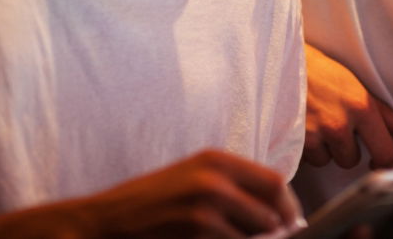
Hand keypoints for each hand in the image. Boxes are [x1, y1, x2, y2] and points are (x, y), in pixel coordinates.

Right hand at [0, 150, 300, 238]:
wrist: (102, 222)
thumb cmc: (148, 204)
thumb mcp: (191, 180)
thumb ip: (232, 189)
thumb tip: (278, 215)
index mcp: (216, 160)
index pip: (275, 181)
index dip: (288, 206)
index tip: (290, 222)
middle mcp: (215, 178)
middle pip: (272, 211)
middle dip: (273, 232)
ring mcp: (206, 207)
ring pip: (255, 235)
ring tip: (217, 237)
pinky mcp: (196, 231)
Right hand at [304, 44, 392, 168]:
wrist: (280, 62)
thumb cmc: (319, 71)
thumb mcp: (354, 85)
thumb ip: (383, 112)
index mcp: (361, 107)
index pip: (385, 152)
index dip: (383, 160)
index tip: (376, 160)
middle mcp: (340, 124)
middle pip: (351, 160)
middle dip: (344, 147)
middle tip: (333, 123)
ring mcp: (316, 135)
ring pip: (327, 161)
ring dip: (322, 148)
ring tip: (314, 122)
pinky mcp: (294, 142)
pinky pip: (306, 159)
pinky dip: (304, 148)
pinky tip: (301, 127)